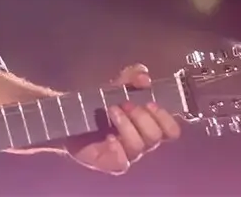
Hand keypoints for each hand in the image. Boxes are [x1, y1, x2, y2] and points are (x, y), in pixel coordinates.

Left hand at [66, 64, 181, 174]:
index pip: (171, 131)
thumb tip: (145, 77)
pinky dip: (116, 147)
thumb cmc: (98, 104)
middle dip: (142, 117)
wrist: (69, 118)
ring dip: (126, 124)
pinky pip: (121, 162)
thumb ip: (131, 77)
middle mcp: (141, 142)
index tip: (150, 103)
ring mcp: (126, 155)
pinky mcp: (110, 163)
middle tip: (125, 103)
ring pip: (139, 146)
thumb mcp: (115, 85)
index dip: (165, 118)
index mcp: (147, 126)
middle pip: (155, 136)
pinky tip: (107, 136)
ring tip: (111, 110)